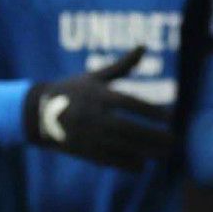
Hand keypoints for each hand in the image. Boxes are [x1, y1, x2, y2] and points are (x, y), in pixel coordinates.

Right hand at [23, 46, 174, 170]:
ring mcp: (87, 135)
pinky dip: (125, 163)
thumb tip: (143, 46)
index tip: (171, 116)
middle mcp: (93, 116)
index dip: (150, 110)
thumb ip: (122, 65)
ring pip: (120, 146)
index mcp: (98, 95)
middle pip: (128, 128)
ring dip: (144, 151)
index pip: (129, 103)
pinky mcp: (82, 150)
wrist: (37, 113)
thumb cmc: (73, 90)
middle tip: (175, 139)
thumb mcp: (94, 76)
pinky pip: (106, 159)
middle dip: (152, 135)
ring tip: (165, 153)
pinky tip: (143, 165)